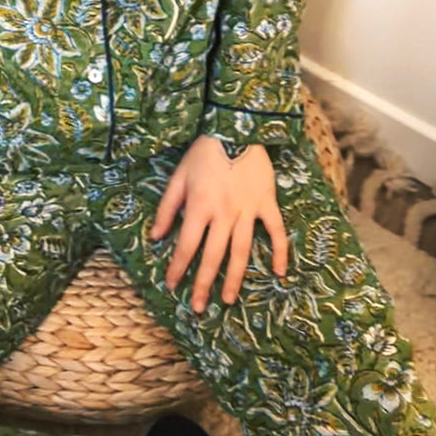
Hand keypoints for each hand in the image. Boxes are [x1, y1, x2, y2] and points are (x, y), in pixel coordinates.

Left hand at [149, 135, 287, 312]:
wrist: (236, 127)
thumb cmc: (204, 152)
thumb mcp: (179, 176)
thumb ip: (167, 207)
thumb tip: (156, 236)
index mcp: (200, 206)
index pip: (187, 245)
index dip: (178, 267)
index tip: (172, 286)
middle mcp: (224, 213)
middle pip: (213, 255)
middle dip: (203, 283)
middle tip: (198, 308)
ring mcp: (248, 210)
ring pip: (241, 250)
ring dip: (235, 277)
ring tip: (228, 300)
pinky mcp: (267, 203)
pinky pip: (276, 232)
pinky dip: (279, 253)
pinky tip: (279, 274)